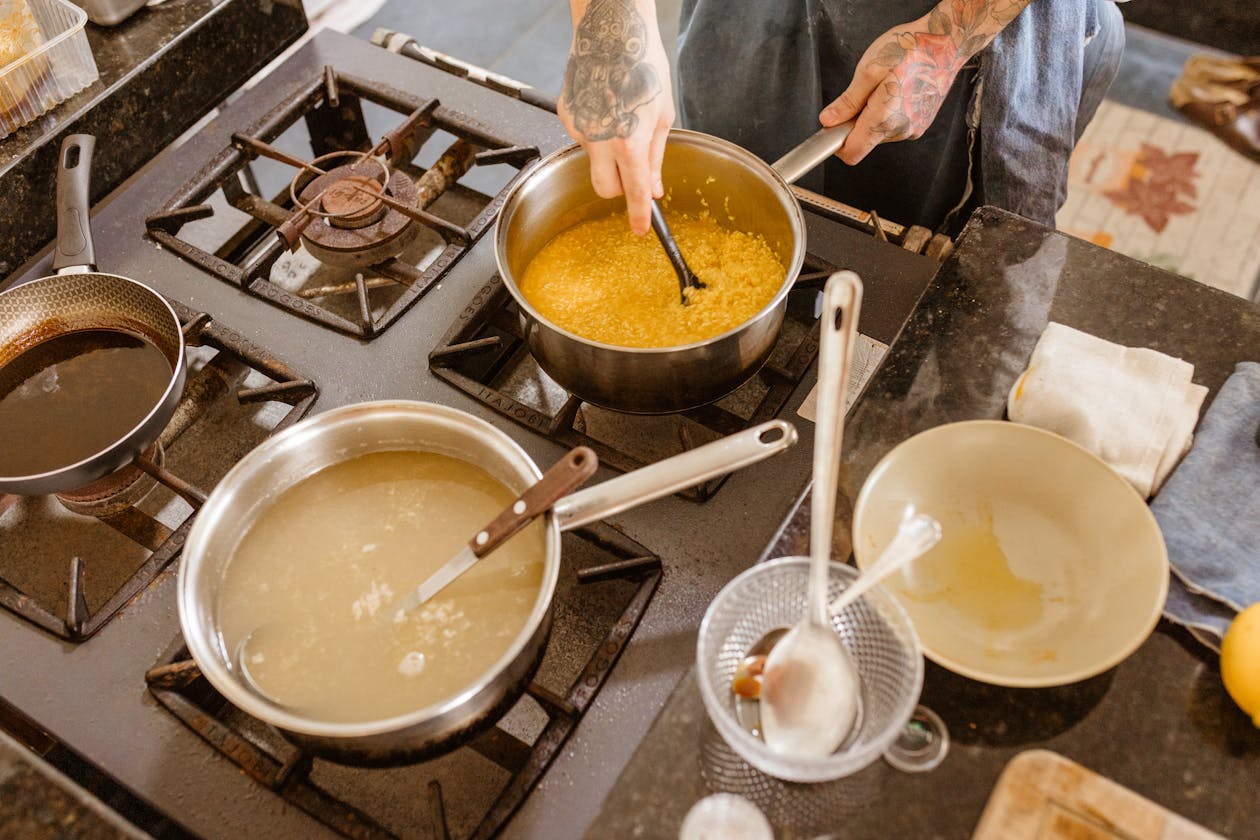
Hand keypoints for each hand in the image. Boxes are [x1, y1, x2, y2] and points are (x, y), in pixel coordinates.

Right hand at [559, 0, 674, 235]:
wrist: (611, 29)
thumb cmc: (641, 62)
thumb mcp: (663, 114)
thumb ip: (656, 157)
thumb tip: (655, 187)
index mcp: (629, 141)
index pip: (634, 193)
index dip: (639, 216)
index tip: (641, 229)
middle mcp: (599, 140)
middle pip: (604, 188)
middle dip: (617, 188)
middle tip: (632, 172)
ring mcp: (578, 128)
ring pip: (593, 160)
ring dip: (607, 152)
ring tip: (619, 116)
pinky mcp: (565, 115)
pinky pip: (582, 137)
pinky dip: (594, 131)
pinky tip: (604, 105)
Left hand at [820, 0, 1029, 163]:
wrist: (947, 43)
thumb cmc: (910, 50)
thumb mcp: (870, 70)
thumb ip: (848, 101)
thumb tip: (829, 121)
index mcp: (883, 119)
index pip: (851, 154)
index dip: (837, 143)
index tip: (834, 126)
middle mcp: (900, 130)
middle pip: (864, 142)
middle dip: (857, 123)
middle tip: (866, 93)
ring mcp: (913, 128)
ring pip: (879, 134)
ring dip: (874, 116)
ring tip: (887, 87)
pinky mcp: (921, 124)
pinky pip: (895, 126)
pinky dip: (890, 113)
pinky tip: (899, 90)